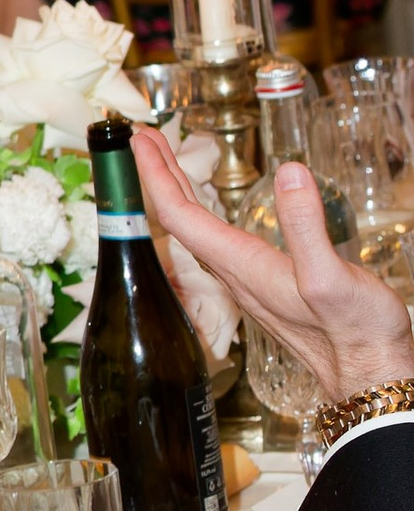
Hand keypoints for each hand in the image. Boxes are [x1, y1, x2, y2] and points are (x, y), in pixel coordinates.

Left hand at [130, 124, 412, 406]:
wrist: (368, 373)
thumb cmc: (354, 332)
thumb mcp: (330, 277)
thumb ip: (307, 227)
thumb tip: (289, 173)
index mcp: (242, 265)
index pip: (182, 215)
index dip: (158, 175)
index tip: (141, 140)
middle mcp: (236, 271)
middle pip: (182, 218)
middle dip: (160, 174)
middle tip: (143, 137)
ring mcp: (248, 279)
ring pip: (198, 229)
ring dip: (178, 192)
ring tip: (166, 161)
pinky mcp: (264, 283)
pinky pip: (218, 240)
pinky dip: (205, 212)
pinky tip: (210, 209)